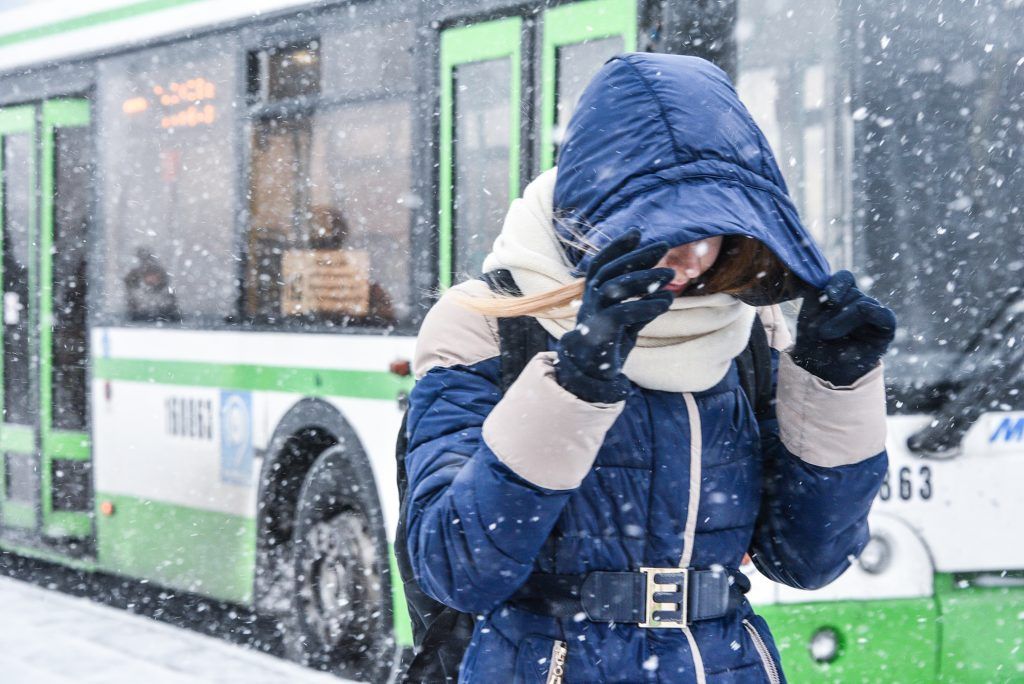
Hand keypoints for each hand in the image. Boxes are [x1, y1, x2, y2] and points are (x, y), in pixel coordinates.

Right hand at [556, 230, 674, 402]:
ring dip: (644, 278)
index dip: (617, 246)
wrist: (591, 373)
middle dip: (637, 256)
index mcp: (595, 293)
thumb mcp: (629, 322)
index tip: (636, 232)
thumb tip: (667, 294)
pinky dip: (645, 306)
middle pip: (611, 270)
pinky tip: (665, 302)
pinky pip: (623, 313)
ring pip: (615, 287)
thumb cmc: (609, 343)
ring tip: (669, 274)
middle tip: (663, 245)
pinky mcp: (601, 331)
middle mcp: (591, 300)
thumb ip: (643, 306)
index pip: (602, 263)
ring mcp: (594, 314)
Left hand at [791, 270, 896, 386]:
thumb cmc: (813, 340)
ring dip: (844, 320)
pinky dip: (876, 313)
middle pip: (853, 293)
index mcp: (842, 295)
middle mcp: (859, 301)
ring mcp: (873, 314)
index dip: (837, 283)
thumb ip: (813, 295)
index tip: (828, 296)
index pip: (845, 278)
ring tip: (827, 335)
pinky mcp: (885, 329)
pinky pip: (886, 317)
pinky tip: (865, 311)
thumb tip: (814, 277)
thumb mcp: (808, 316)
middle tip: (821, 332)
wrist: (820, 368)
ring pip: (864, 304)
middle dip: (835, 312)